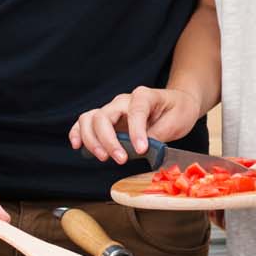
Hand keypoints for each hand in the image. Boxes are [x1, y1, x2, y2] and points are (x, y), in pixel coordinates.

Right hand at [69, 86, 203, 164]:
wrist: (178, 104)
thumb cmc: (178, 111)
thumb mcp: (177, 121)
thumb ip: (157, 134)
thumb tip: (139, 148)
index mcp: (144, 96)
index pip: (135, 111)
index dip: (136, 131)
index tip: (141, 149)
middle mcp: (124, 100)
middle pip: (105, 115)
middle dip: (109, 140)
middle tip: (121, 159)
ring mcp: (112, 109)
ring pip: (90, 118)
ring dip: (92, 140)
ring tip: (103, 157)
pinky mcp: (106, 120)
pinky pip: (85, 122)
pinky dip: (78, 133)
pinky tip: (77, 145)